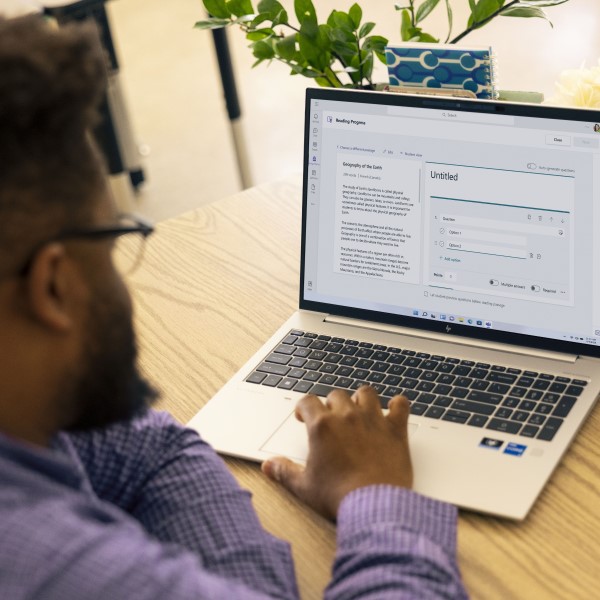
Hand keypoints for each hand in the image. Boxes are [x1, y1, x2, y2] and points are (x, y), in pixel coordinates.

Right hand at [261, 386, 412, 520]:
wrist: (374, 506)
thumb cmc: (339, 496)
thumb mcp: (304, 486)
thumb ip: (284, 472)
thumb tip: (269, 466)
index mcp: (322, 426)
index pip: (308, 401)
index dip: (303, 407)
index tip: (303, 415)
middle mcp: (347, 417)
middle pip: (336, 395)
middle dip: (331, 404)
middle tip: (331, 419)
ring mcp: (373, 420)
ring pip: (366, 393)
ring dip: (361, 399)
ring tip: (359, 410)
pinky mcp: (395, 430)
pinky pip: (400, 405)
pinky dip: (397, 405)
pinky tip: (393, 410)